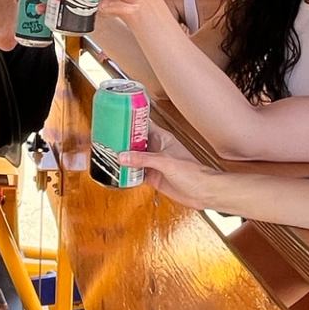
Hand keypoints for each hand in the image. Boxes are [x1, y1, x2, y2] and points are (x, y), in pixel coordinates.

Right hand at [114, 132, 234, 209]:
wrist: (203, 193)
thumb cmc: (194, 173)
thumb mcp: (166, 162)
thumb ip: (144, 159)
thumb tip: (123, 156)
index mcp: (162, 138)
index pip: (143, 124)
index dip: (130, 120)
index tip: (116, 116)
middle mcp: (156, 149)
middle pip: (135, 141)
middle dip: (121, 140)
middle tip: (105, 138)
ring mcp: (154, 164)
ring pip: (134, 158)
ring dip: (123, 157)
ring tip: (107, 154)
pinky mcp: (153, 177)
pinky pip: (136, 173)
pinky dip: (127, 173)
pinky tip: (117, 172)